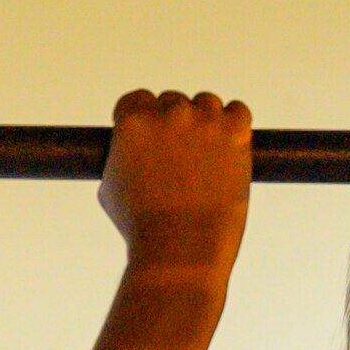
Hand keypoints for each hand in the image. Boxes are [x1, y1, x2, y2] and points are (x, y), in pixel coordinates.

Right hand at [99, 89, 252, 278]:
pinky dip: (236, 125)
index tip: (153, 136)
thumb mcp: (110, 189)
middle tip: (183, 157)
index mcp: (134, 119)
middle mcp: (169, 112)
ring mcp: (204, 121)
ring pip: (208, 104)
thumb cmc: (142, 229)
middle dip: (176, 125)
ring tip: (207, 158)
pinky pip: (239, 112)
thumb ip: (119, 158)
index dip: (144, 117)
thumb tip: (126, 153)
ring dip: (207, 123)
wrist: (181, 250)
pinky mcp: (236, 134)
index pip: (138, 99)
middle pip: (174, 102)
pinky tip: (232, 146)